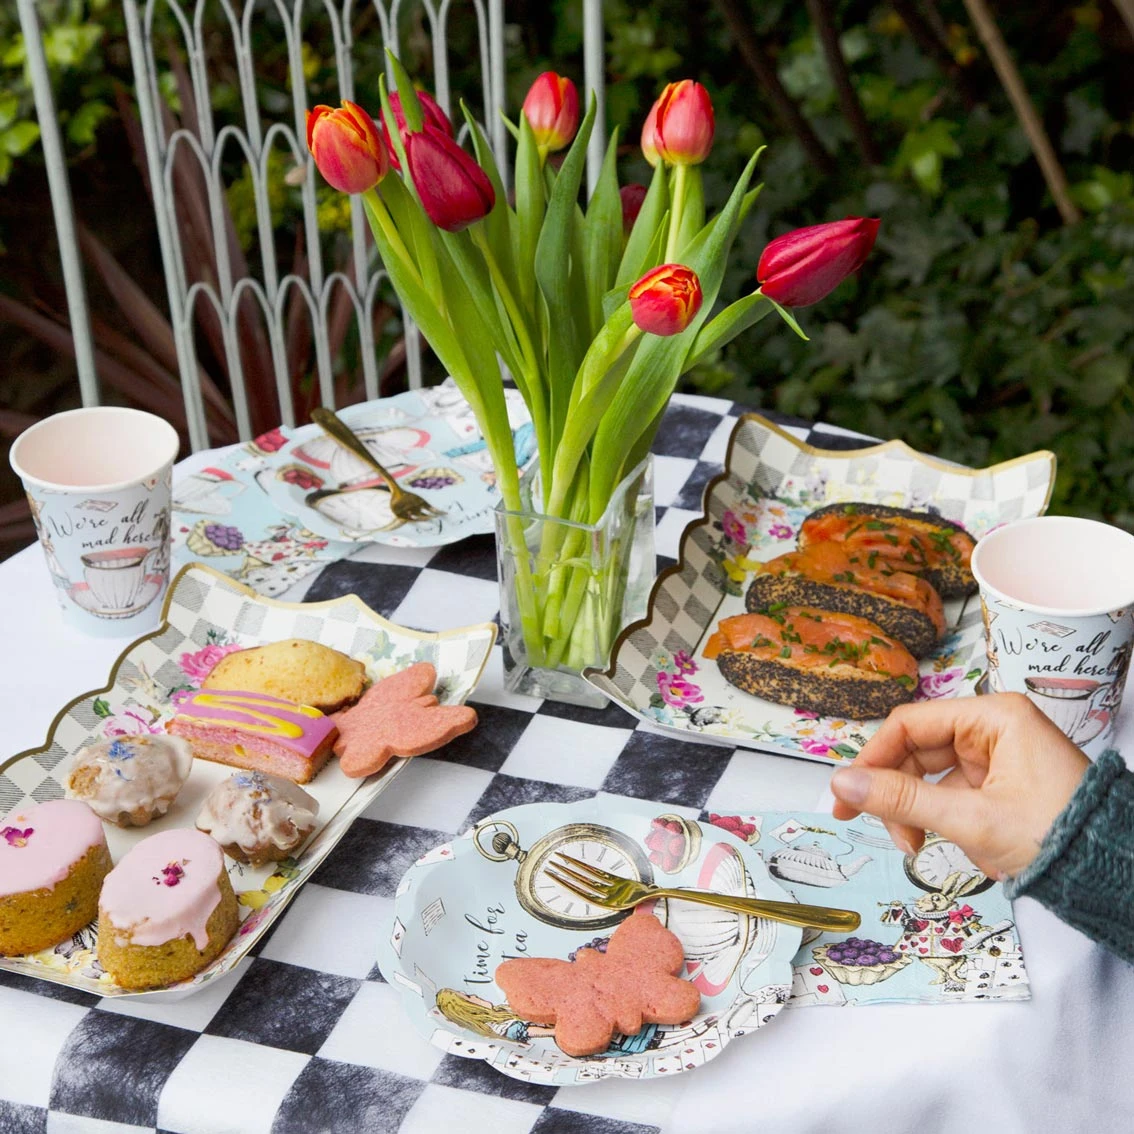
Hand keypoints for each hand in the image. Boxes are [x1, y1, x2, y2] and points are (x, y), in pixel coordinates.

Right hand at [830, 693, 1089, 879]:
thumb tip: (840, 783)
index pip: (910, 724)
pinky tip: (943, 844)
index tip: (847, 793)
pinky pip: (952, 792)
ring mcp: (998, 757)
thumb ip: (901, 799)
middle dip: (896, 793)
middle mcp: (994, 728)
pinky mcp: (1002, 785)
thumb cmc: (1053, 836)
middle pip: (917, 750)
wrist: (1113, 875)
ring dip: (915, 810)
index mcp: (993, 717)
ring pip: (930, 775)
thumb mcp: (970, 819)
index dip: (873, 758)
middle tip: (883, 832)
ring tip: (916, 847)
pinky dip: (939, 818)